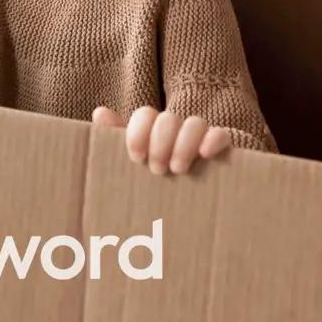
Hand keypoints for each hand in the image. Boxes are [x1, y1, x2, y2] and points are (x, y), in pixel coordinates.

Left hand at [92, 106, 232, 175]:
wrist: (189, 208)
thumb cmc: (155, 182)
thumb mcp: (135, 163)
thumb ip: (115, 141)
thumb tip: (100, 113)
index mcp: (153, 130)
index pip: (146, 115)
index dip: (139, 132)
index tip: (136, 157)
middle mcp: (177, 129)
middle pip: (169, 119)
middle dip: (160, 143)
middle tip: (157, 170)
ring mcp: (200, 138)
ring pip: (195, 123)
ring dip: (184, 144)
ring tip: (178, 170)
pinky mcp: (221, 149)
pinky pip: (222, 134)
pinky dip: (213, 140)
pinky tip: (206, 154)